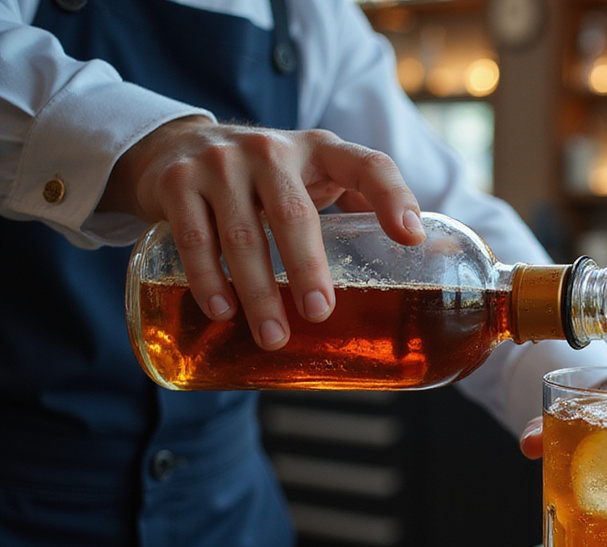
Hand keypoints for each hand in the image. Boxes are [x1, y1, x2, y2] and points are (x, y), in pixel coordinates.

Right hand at [100, 116, 424, 349]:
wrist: (178, 147)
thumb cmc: (269, 177)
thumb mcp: (317, 178)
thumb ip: (361, 207)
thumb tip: (424, 258)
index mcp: (322, 151)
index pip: (369, 166)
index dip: (393, 198)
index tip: (410, 239)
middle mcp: (271, 150)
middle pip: (294, 214)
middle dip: (307, 270)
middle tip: (319, 315)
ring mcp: (220, 163)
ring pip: (242, 234)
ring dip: (256, 291)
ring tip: (272, 335)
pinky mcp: (177, 182)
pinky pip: (194, 236)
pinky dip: (208, 277)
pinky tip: (221, 309)